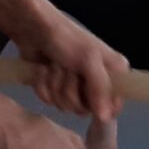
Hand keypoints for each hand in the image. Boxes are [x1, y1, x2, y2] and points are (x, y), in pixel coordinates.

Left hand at [11, 13, 126, 120]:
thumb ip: (100, 89)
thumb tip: (106, 119)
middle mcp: (97, 81)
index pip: (114, 105)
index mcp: (113, 72)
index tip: (88, 98)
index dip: (100, 106)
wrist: (34, 29)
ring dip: (54, 85)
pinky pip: (49, 101)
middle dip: (70, 90)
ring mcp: (75, 86)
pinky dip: (43, 85)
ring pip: (65, 105)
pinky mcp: (55, 88)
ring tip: (54, 65)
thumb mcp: (89, 60)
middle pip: (85, 108)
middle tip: (68, 70)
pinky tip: (43, 69)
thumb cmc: (66, 40)